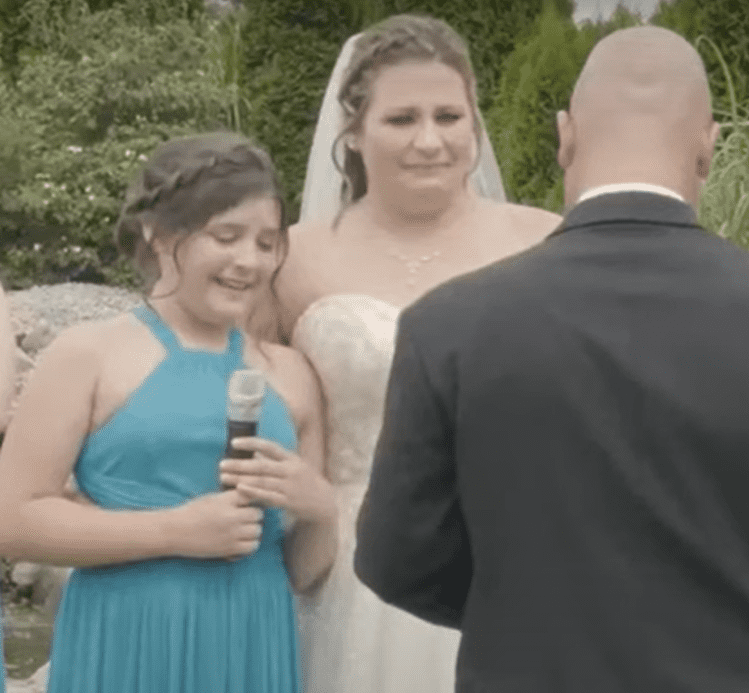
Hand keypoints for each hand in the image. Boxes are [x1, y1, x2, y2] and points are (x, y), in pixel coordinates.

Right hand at [167, 489, 262, 558]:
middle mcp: (230, 516)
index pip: (252, 496)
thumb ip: (231, 497)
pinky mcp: (228, 549)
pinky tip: (242, 541)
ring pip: (257, 531)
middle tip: (246, 518)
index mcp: (226, 500)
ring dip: (253, 530)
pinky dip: (250, 544)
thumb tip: (251, 496)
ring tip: (244, 530)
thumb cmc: (191, 512)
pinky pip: (252, 547)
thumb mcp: (212, 498)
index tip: (246, 504)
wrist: (174, 532)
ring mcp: (231, 533)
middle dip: (254, 516)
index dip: (251, 500)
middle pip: (258, 514)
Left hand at [220, 437, 335, 524]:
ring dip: (240, 479)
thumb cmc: (303, 481)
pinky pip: (267, 496)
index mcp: (291, 458)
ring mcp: (289, 486)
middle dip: (239, 465)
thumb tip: (252, 453)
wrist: (322, 501)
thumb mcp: (293, 465)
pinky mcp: (288, 501)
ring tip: (223, 477)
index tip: (234, 443)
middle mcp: (290, 470)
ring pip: (261, 481)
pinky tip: (239, 489)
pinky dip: (252, 492)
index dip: (251, 443)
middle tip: (221, 464)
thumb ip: (274, 460)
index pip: (269, 447)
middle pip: (261, 466)